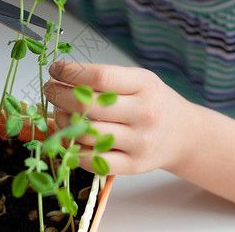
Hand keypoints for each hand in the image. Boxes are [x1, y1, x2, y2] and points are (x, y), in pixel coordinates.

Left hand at [44, 61, 200, 174]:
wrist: (184, 135)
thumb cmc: (153, 102)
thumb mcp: (139, 81)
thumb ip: (106, 79)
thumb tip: (62, 77)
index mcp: (145, 85)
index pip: (99, 76)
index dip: (70, 73)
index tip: (56, 70)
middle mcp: (144, 113)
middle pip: (88, 105)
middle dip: (59, 95)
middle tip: (50, 90)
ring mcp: (139, 142)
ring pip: (86, 133)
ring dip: (62, 122)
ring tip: (59, 113)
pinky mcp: (133, 165)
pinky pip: (93, 160)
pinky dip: (74, 149)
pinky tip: (71, 137)